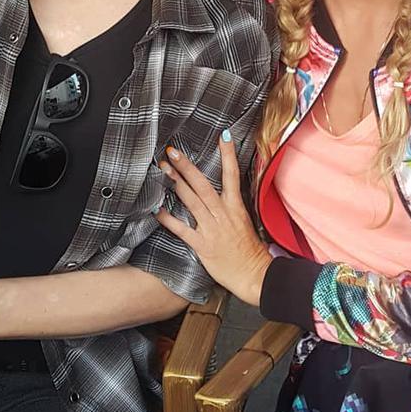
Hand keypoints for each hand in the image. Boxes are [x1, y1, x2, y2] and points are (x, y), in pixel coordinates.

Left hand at [156, 133, 271, 307]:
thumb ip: (231, 206)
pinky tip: (156, 210)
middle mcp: (223, 214)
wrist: (254, 274)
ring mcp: (212, 228)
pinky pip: (182, 229)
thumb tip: (222, 192)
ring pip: (191, 200)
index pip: (232, 175)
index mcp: (236, 207)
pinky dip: (168, 219)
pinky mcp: (203, 244)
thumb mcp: (245, 222)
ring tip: (163, 170)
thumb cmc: (249, 250)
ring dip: (176, 183)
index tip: (222, 137)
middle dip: (186, 167)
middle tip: (172, 152)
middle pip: (202, 184)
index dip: (228, 155)